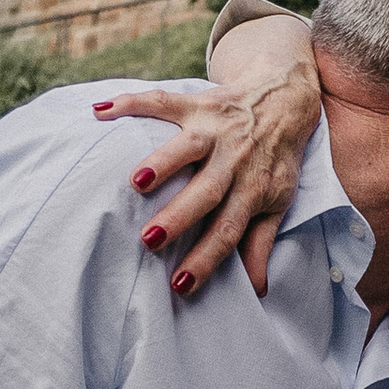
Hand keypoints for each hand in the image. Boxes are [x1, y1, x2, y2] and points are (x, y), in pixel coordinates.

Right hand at [95, 48, 320, 299]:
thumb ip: (260, 243)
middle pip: (208, 191)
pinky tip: (101, 111)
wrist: (287, 97)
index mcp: (252, 188)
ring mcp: (215, 128)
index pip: (229, 230)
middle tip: (149, 240)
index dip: (206, 258)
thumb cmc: (275, 158)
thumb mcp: (277, 201)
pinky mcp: (198, 102)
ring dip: (163, 161)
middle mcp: (234, 158)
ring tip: (135, 181)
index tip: (180, 284)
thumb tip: (257, 291)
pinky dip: (131, 103)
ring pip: (188, 144)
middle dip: (179, 215)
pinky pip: (162, 101)